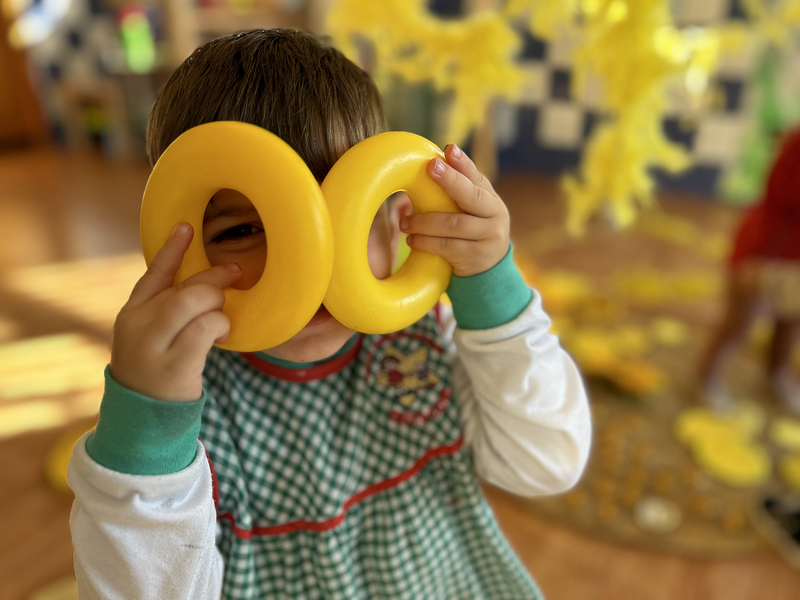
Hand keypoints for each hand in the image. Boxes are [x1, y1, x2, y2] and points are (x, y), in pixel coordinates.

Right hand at [110, 223, 241, 401]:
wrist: (143, 416)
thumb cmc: (157, 369)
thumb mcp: (151, 336)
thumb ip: (168, 309)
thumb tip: (204, 282)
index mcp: (131, 313)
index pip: (153, 273)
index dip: (172, 248)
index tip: (188, 226)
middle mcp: (138, 326)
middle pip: (183, 288)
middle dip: (213, 280)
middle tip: (233, 276)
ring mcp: (154, 345)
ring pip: (193, 303)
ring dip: (217, 304)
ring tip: (222, 318)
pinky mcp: (175, 364)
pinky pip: (206, 329)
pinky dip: (220, 325)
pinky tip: (223, 333)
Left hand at [400, 144, 509, 276]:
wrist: (489, 272)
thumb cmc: (472, 234)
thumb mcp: (471, 213)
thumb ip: (458, 193)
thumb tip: (431, 164)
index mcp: (491, 200)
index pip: (477, 178)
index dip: (463, 163)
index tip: (448, 150)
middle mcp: (495, 215)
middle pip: (471, 196)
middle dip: (450, 180)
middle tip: (430, 167)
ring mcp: (489, 237)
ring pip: (454, 224)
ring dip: (425, 222)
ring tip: (405, 222)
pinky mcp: (476, 257)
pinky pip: (447, 246)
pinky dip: (426, 242)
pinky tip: (412, 239)